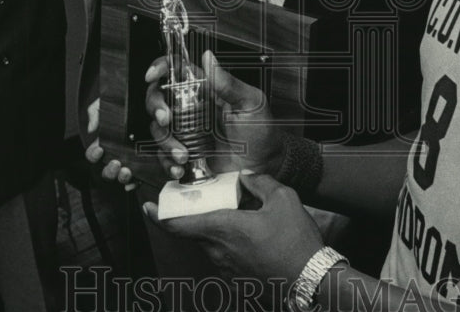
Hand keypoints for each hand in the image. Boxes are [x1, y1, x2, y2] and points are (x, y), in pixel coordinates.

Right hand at [84, 97, 136, 189]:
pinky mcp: (143, 164)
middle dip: (109, 171)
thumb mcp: (106, 105)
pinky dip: (137, 182)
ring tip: (127, 170)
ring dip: (122, 177)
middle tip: (115, 163)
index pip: (93, 154)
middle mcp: (115, 155)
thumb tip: (92, 128)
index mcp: (104, 144)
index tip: (99, 150)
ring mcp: (129, 161)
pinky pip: (139, 178)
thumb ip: (96, 112)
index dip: (93, 155)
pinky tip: (139, 180)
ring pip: (122, 176)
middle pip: (107, 171)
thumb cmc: (122, 106)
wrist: (143, 103)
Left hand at [144, 172, 322, 279]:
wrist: (311, 283)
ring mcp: (227, 270)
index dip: (159, 215)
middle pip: (198, 231)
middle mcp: (218, 252)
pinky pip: (226, 256)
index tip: (148, 206)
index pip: (179, 225)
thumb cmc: (296, 242)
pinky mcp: (238, 281)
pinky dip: (233, 244)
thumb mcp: (283, 199)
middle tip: (219, 201)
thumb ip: (260, 183)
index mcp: (223, 229)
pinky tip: (257, 238)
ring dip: (222, 230)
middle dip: (203, 214)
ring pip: (213, 244)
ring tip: (248, 218)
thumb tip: (247, 177)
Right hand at [145, 50, 284, 178]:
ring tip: (184, 153)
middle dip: (156, 106)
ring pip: (158, 128)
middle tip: (168, 118)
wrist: (264, 166)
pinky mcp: (184, 153)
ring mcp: (185, 131)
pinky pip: (163, 155)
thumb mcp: (250, 103)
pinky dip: (167, 161)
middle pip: (158, 97)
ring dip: (165, 140)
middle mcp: (191, 108)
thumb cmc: (261, 131)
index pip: (177, 70)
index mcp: (205, 90)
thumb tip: (209, 58)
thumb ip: (228, 83)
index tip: (152, 75)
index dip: (161, 67)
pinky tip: (181, 165)